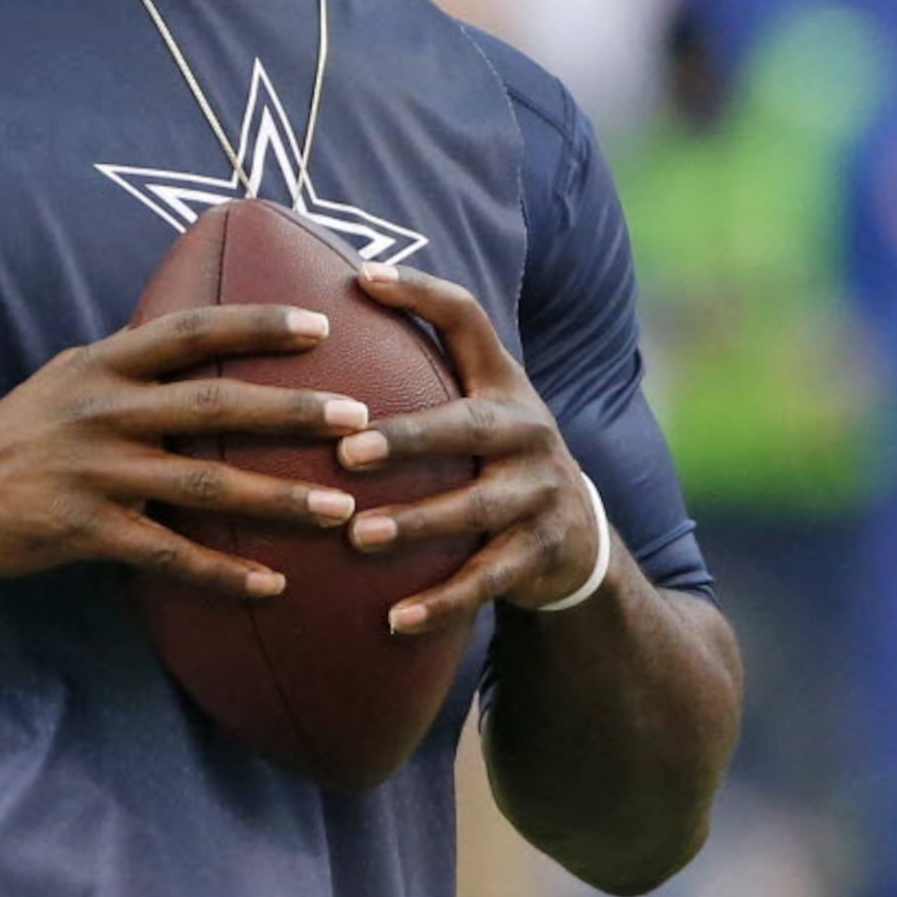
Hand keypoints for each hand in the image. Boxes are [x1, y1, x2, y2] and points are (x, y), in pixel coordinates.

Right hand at [0, 305, 370, 600]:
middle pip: (212, 403)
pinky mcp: (85, 531)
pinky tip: (271, 585)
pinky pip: (168, 553)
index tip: (320, 323)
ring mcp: (95, 472)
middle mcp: (103, 410)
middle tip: (360, 417)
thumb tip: (195, 335)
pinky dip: (223, 572)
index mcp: (104, 364)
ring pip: (203, 482)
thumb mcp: (67, 375)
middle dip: (291, 410)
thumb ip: (130, 359)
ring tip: (342, 510)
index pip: (191, 329)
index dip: (256, 323)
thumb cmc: (15, 431)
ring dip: (278, 497)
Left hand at [335, 264, 605, 631]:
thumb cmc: (489, 457)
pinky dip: (442, 601)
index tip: (362, 277)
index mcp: (502, 382)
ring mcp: (540, 492)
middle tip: (346, 451)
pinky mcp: (542, 552)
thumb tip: (321, 302)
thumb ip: (416, 363)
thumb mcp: (471, 405)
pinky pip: (487, 579)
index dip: (420, 293)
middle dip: (408, 437)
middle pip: (469, 427)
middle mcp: (527, 428)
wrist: (575, 536)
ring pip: (476, 509)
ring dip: (416, 523)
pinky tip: (394, 618)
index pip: (466, 319)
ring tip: (358, 536)